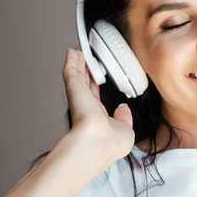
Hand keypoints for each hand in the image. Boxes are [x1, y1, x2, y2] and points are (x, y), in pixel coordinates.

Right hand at [59, 48, 134, 170]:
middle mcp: (86, 107)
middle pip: (84, 84)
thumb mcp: (125, 131)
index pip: (95, 97)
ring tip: (78, 52)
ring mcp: (79, 97)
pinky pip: (71, 71)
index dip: (95, 85)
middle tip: (84, 60)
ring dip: (77, 63)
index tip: (95, 77)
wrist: (96, 144)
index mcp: (98, 118)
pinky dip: (71, 61)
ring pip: (77, 76)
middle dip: (84, 71)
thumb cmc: (109, 144)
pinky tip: (72, 52)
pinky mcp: (74, 89)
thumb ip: (124, 119)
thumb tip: (123, 109)